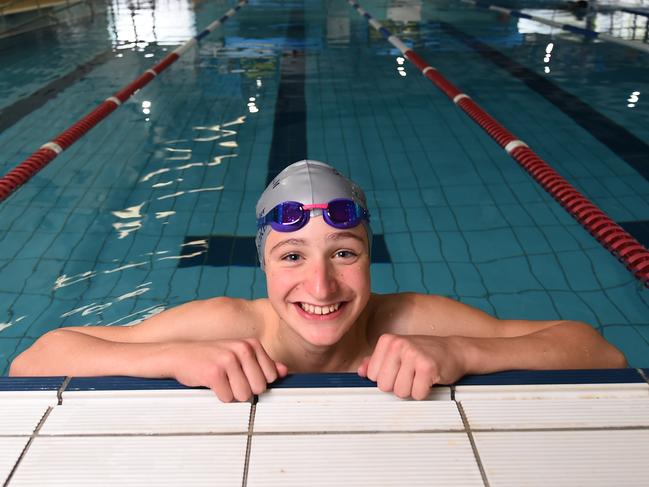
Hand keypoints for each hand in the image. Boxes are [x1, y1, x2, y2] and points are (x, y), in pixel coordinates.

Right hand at [171, 338, 287, 401]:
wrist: (178, 355)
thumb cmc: (210, 356)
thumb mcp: (238, 355)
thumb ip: (262, 363)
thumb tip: (283, 371)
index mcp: (251, 344)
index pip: (271, 376)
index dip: (257, 382)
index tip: (244, 376)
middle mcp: (242, 349)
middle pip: (260, 388)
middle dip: (246, 390)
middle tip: (231, 381)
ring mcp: (228, 360)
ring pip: (245, 395)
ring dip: (232, 394)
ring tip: (222, 382)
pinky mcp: (214, 373)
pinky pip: (227, 398)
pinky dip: (220, 396)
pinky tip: (212, 385)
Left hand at [358, 334, 465, 399]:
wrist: (454, 350)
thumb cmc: (425, 352)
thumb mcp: (398, 353)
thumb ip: (377, 361)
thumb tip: (361, 371)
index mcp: (387, 341)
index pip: (372, 376)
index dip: (386, 378)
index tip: (399, 370)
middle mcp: (398, 344)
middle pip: (384, 386)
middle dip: (398, 386)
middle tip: (410, 375)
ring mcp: (413, 354)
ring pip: (400, 392)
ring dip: (412, 390)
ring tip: (419, 377)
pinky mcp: (428, 366)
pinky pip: (417, 394)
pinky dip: (424, 392)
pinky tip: (429, 380)